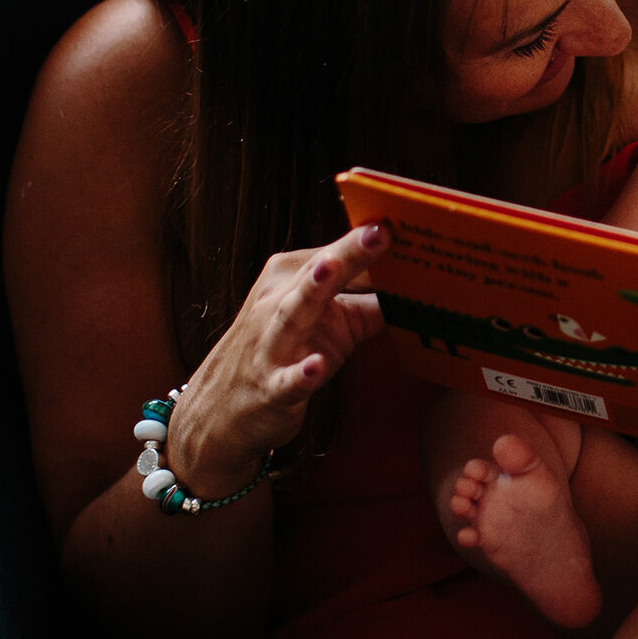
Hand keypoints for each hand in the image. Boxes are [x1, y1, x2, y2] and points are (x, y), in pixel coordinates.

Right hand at [168, 222, 390, 489]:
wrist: (220, 412)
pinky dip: (301, 373)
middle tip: (380, 231)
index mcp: (292, 279)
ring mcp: (271, 344)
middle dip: (347, 253)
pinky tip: (316, 367)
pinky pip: (287, 380)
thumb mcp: (327, 325)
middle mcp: (277, 303)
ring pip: (294, 313)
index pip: (338, 256)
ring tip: (331, 268)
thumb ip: (368, 304)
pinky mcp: (270, 388)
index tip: (410, 226)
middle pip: (318, 274)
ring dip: (312, 291)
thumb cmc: (284, 355)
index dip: (372, 245)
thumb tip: (417, 286)